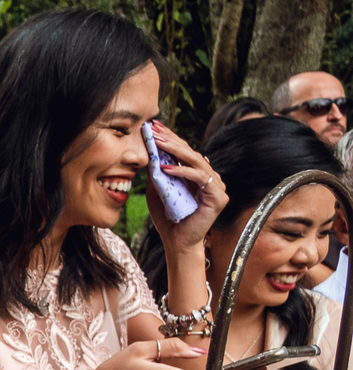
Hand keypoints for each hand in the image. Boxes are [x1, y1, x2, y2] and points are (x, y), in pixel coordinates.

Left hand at [145, 121, 227, 254]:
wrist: (176, 242)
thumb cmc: (168, 218)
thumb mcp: (158, 190)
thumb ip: (157, 173)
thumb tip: (150, 152)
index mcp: (197, 175)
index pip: (184, 152)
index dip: (170, 138)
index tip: (153, 127)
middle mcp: (210, 178)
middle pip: (191, 153)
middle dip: (171, 140)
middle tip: (155, 129)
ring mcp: (217, 186)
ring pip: (197, 162)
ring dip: (176, 151)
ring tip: (159, 143)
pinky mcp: (219, 197)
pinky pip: (201, 178)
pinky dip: (183, 172)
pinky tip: (167, 168)